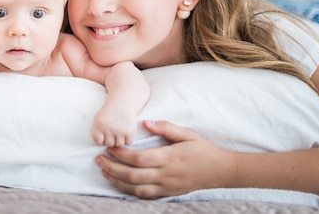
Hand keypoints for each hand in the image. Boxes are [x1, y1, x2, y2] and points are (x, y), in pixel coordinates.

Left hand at [91, 103, 137, 146]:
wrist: (122, 103)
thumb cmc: (109, 113)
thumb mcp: (98, 119)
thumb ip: (97, 132)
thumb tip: (101, 146)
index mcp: (99, 125)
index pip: (98, 142)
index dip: (101, 140)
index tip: (104, 134)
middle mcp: (109, 128)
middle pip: (109, 144)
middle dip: (110, 139)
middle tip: (113, 131)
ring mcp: (120, 130)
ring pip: (119, 144)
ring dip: (119, 140)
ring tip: (119, 132)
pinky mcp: (130, 131)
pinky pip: (128, 142)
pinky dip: (127, 139)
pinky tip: (125, 132)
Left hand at [95, 120, 233, 197]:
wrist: (220, 171)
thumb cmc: (202, 149)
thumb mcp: (187, 134)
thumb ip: (165, 127)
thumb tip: (145, 122)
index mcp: (169, 158)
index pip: (138, 158)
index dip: (121, 154)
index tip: (109, 146)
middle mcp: (166, 175)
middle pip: (132, 175)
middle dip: (112, 167)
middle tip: (98, 158)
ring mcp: (166, 187)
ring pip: (135, 188)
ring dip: (116, 181)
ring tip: (104, 171)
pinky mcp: (167, 194)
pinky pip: (144, 195)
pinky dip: (128, 191)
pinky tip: (119, 183)